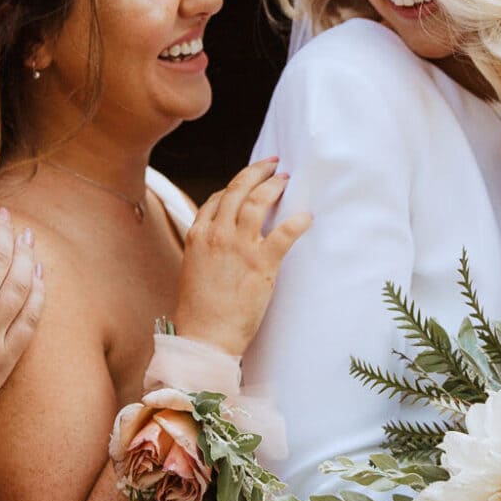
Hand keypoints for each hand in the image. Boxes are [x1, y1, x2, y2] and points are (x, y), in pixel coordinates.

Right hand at [172, 157, 312, 356]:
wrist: (204, 337)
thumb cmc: (199, 311)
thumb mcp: (194, 271)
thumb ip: (207, 251)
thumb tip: (222, 243)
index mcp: (197, 236)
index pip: (216, 199)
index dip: (234, 186)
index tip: (248, 182)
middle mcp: (216, 235)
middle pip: (237, 190)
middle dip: (257, 172)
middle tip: (273, 164)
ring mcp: (239, 247)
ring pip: (257, 203)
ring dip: (274, 187)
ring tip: (286, 180)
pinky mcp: (261, 264)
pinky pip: (284, 234)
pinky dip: (297, 222)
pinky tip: (306, 216)